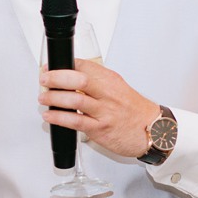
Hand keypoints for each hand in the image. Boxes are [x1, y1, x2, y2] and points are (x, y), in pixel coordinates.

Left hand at [40, 61, 159, 158]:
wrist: (154, 131)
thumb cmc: (134, 111)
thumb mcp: (118, 89)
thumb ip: (97, 83)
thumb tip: (71, 79)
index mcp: (111, 80)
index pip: (84, 66)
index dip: (63, 65)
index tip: (49, 67)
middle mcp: (108, 94)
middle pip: (79, 80)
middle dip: (56, 78)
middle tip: (44, 79)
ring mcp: (104, 112)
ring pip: (75, 101)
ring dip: (54, 98)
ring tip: (43, 99)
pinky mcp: (100, 130)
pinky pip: (76, 122)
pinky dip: (59, 118)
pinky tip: (50, 116)